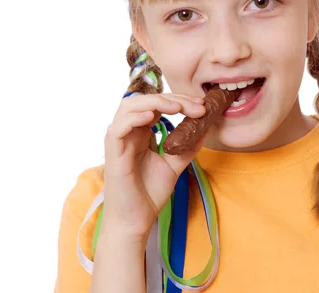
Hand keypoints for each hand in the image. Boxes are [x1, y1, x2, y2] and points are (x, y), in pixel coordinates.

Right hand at [101, 92, 205, 239]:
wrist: (136, 221)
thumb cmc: (149, 194)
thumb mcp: (175, 164)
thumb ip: (187, 146)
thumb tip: (205, 128)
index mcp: (141, 132)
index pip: (158, 104)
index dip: (179, 101)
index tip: (201, 106)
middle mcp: (129, 132)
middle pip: (146, 100)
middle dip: (173, 98)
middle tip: (196, 106)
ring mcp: (119, 141)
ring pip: (129, 106)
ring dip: (155, 102)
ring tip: (177, 107)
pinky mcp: (112, 154)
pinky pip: (117, 128)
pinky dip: (133, 118)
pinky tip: (151, 118)